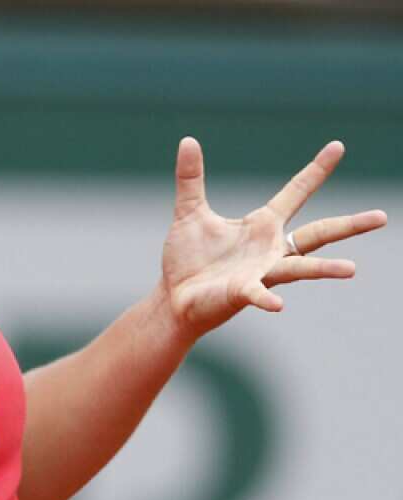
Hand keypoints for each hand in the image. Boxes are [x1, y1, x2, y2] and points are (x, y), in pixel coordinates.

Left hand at [160, 137, 387, 338]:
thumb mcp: (189, 212)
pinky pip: (258, 294)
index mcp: (262, 226)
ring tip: (351, 268)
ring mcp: (260, 273)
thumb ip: (191, 179)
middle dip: (349, 225)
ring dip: (323, 269)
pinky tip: (278, 304)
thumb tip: (188, 140)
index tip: (338, 146)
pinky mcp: (241, 293)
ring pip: (299, 268)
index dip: (316, 170)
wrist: (173, 298)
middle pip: (317, 234)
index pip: (296, 192)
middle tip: (382, 217)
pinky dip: (267, 298)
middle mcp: (270, 250)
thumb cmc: (187, 259)